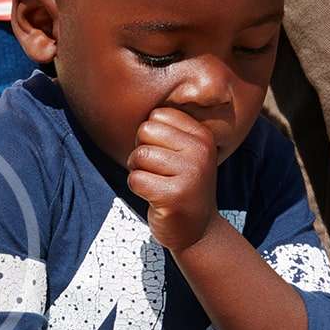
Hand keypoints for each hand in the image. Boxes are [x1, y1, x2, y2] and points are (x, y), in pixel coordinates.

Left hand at [126, 107, 220, 251]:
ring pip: (138, 156)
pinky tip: (156, 198)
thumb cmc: (180, 186)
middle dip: (141, 152)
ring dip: (139, 172)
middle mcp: (200, 151)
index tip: (165, 156)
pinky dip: (138, 189)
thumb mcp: (183, 153)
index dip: (150, 136)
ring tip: (157, 185)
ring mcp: (190, 174)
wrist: (198, 230)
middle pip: (145, 131)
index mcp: (202, 136)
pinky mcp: (174, 196)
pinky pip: (135, 180)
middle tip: (158, 172)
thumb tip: (127, 100)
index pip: (157, 116)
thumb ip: (166, 131)